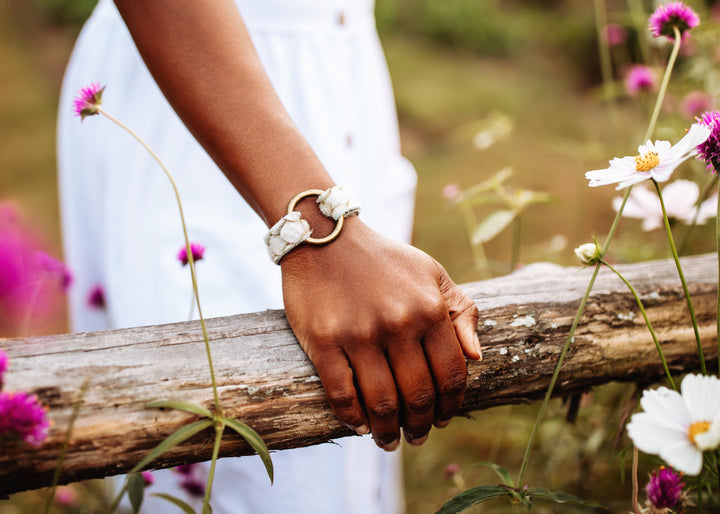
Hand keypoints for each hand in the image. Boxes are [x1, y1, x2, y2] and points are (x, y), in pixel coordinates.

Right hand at [280, 216, 480, 449]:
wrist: (325, 236)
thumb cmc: (383, 259)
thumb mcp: (432, 273)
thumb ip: (461, 311)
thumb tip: (476, 358)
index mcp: (429, 309)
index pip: (450, 375)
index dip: (450, 405)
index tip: (444, 419)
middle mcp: (398, 324)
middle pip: (418, 396)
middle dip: (421, 425)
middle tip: (417, 436)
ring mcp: (359, 334)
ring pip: (381, 403)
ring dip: (388, 432)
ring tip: (389, 441)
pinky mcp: (324, 341)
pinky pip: (342, 393)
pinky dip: (353, 417)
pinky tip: (360, 425)